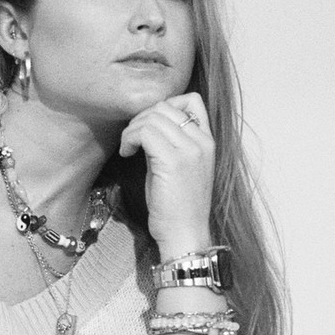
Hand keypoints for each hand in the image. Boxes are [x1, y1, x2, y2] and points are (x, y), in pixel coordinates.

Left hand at [119, 92, 214, 257]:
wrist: (185, 234)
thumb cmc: (177, 204)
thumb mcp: (180, 165)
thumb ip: (171, 141)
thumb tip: (147, 123)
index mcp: (208, 141)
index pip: (191, 100)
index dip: (165, 105)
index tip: (150, 125)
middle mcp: (202, 141)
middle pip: (165, 106)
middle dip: (142, 117)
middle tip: (132, 139)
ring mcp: (190, 150)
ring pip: (152, 117)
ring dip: (132, 129)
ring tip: (128, 148)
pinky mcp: (173, 161)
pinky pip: (144, 132)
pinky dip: (129, 139)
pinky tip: (127, 154)